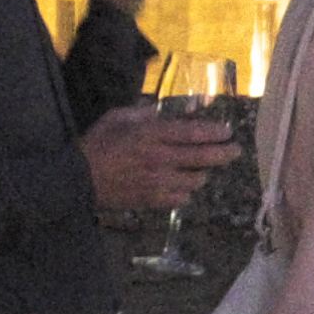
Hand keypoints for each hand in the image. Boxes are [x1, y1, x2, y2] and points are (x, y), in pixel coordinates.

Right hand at [81, 103, 236, 212]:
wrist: (78, 179)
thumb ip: (144, 113)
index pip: (194, 133)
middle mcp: (160, 159)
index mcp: (152, 135)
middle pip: (203, 158)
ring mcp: (158, 183)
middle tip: (235, 151)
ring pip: (196, 181)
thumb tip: (165, 111)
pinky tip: (182, 186)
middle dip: (224, 154)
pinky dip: (186, 192)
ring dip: (202, 174)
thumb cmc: (97, 143)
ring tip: (202, 169)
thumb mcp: (118, 117)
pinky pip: (182, 199)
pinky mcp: (153, 201)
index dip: (216, 133)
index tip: (228, 132)